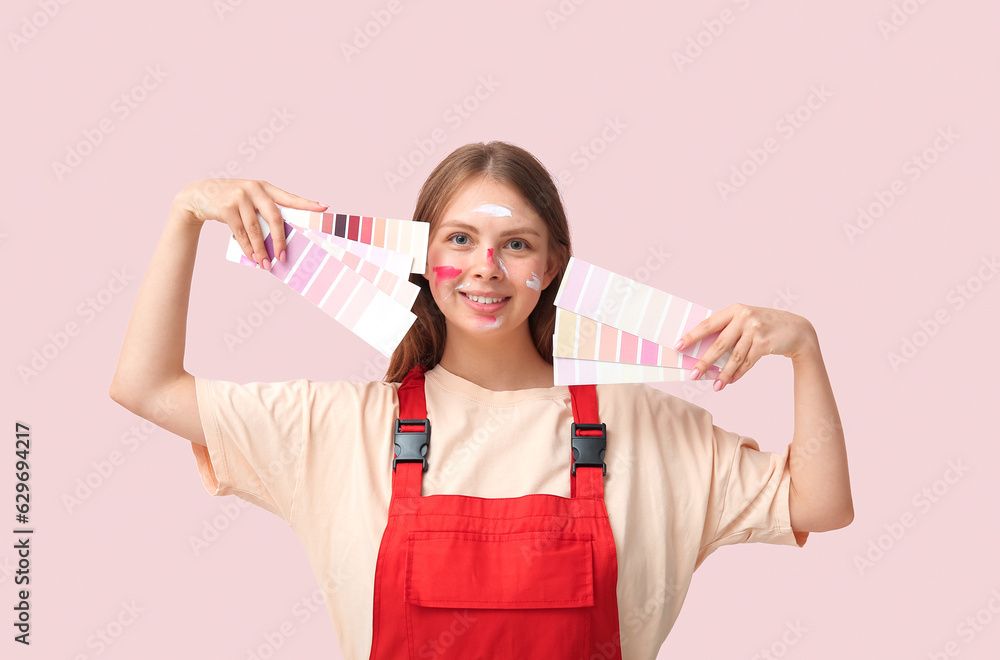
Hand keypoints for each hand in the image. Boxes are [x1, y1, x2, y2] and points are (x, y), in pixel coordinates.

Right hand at [171, 178, 326, 269]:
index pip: (289, 197)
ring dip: (261, 249)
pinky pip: (240, 232)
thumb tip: (279, 241)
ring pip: (256, 229)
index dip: (307, 204)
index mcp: (265, 187)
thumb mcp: (249, 201)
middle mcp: (254, 189)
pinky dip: (247, 247)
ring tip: (266, 264)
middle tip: (284, 257)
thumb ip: (263, 214)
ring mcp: (240, 197)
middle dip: (280, 239)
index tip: (324, 208)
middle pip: (274, 216)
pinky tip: (252, 257)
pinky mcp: (226, 207)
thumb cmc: (231, 201)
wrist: (199, 194)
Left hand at [674, 304, 817, 390]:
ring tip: (714, 386)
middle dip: (704, 361)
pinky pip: (747, 362)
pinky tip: (729, 382)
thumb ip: (728, 331)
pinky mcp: (765, 343)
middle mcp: (743, 317)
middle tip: (692, 375)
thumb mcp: (746, 321)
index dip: (692, 336)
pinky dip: (738, 374)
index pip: (708, 324)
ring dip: (723, 374)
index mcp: (734, 310)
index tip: (678, 346)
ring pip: (734, 357)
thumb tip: (703, 353)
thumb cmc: (765, 326)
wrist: (797, 329)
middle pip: (719, 343)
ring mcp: (755, 330)